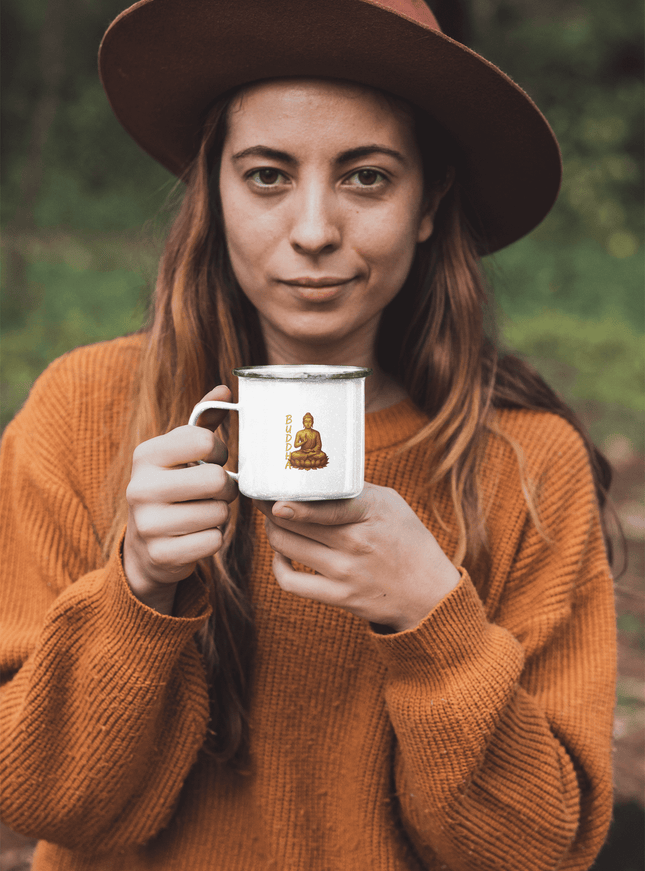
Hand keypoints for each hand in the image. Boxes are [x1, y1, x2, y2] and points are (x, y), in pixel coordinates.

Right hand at [123, 385, 237, 612]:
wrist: (145, 548)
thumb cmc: (173, 489)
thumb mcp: (180, 454)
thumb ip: (204, 422)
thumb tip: (226, 388)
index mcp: (145, 455)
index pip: (204, 441)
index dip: (220, 451)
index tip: (212, 459)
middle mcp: (140, 487)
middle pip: (216, 480)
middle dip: (226, 488)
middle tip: (215, 492)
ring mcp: (147, 524)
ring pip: (219, 513)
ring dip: (220, 514)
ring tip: (203, 513)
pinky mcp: (161, 555)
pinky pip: (214, 540)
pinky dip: (214, 538)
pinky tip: (197, 536)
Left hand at [256, 482, 459, 631]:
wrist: (429, 593)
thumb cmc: (408, 541)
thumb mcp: (391, 504)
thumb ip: (354, 491)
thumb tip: (315, 477)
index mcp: (370, 513)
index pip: (325, 506)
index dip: (291, 503)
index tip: (271, 496)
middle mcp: (355, 542)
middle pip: (294, 522)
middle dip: (270, 508)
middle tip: (263, 498)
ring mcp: (344, 572)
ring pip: (286, 546)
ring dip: (273, 530)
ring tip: (274, 521)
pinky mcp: (338, 596)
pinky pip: (291, 581)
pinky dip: (278, 565)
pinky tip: (283, 553)